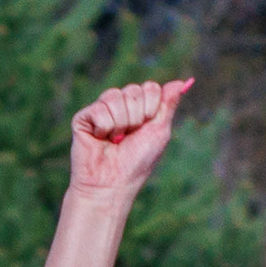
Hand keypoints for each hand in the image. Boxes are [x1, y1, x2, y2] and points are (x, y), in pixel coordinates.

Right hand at [68, 78, 193, 200]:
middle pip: (134, 90)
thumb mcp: (159, 132)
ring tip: (115, 140)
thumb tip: (181, 82)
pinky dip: (104, 128)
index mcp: (140, 109)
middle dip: (137, 117)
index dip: (152, 107)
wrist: (112, 184)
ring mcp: (101, 110)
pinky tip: (100, 139)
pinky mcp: (84, 117)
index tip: (148, 125)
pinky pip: (99, 108)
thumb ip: (168, 105)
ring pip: (115, 96)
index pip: (150, 88)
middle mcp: (121, 106)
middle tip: (129, 137)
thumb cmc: (137, 162)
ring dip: (120, 124)